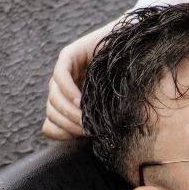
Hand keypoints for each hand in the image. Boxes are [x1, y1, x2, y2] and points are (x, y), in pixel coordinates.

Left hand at [42, 18, 119, 139]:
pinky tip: (81, 101)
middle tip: (87, 131)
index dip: (61, 132)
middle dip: (67, 124)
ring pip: (54, 97)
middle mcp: (62, 86)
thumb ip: (91, 120)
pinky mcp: (68, 55)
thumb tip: (69, 134)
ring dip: (69, 112)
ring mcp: (63, 70)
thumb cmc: (127, 82)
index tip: (80, 138)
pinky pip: (61, 76)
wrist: (136, 51)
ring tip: (85, 119)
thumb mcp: (107, 108)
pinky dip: (69, 91)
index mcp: (68, 100)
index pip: (52, 121)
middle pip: (52, 110)